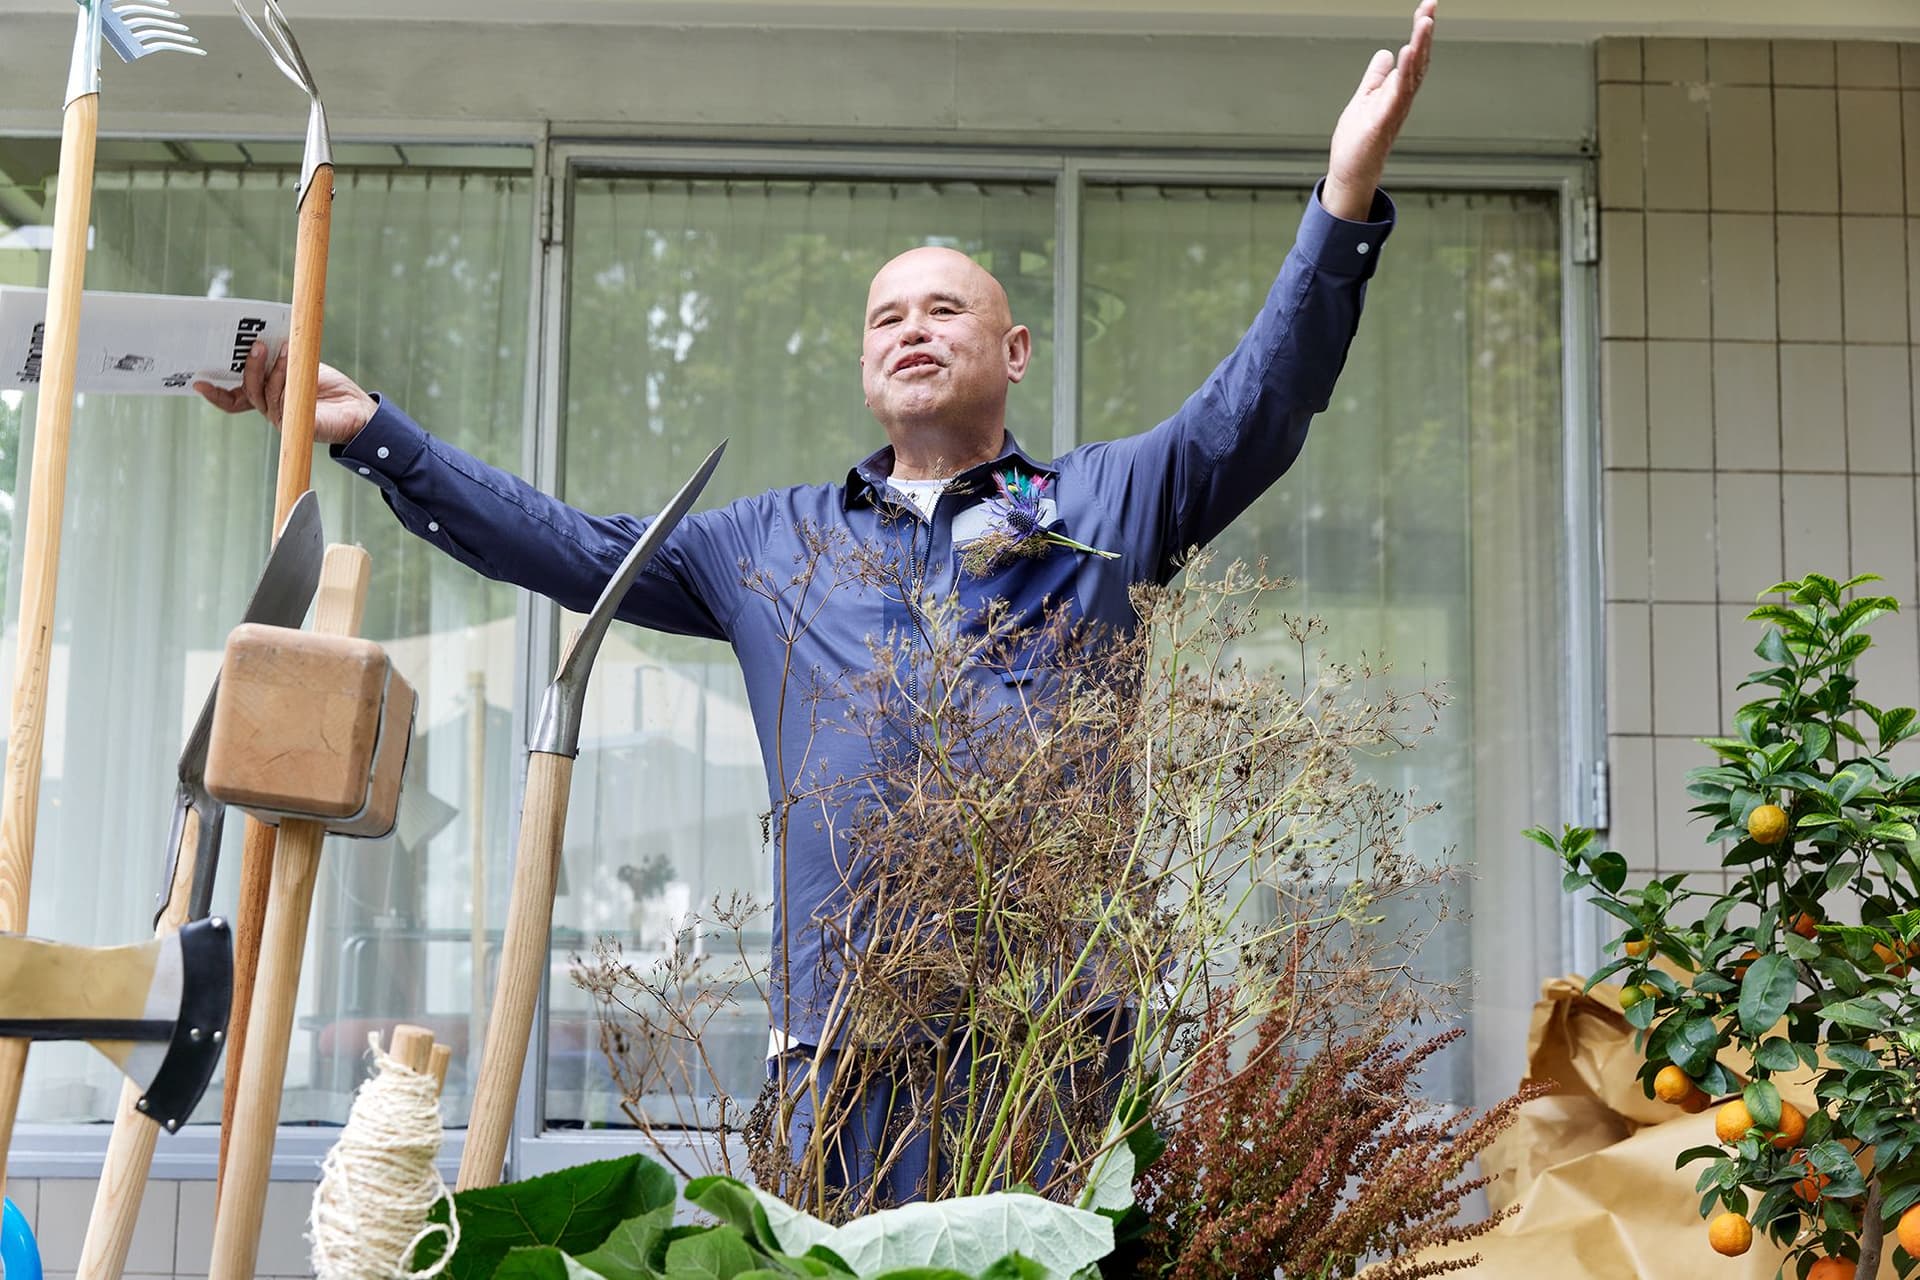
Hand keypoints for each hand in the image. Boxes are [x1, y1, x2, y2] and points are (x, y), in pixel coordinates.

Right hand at [193, 338, 375, 446]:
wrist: (357, 407)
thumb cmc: (326, 386)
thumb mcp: (298, 365)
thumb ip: (278, 357)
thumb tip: (260, 335)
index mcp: (265, 397)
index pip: (234, 400)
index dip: (216, 394)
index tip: (197, 381)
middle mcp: (269, 410)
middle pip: (246, 392)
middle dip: (247, 367)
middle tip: (254, 345)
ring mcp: (282, 419)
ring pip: (264, 392)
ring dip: (270, 367)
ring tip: (278, 346)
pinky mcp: (296, 424)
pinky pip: (283, 399)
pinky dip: (284, 376)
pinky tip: (289, 359)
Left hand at [1323, 0, 1435, 221]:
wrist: (1350, 173)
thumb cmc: (1358, 141)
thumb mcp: (1365, 98)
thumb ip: (1376, 77)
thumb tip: (1385, 53)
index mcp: (1397, 91)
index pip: (1413, 56)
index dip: (1420, 32)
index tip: (1427, 7)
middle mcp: (1401, 99)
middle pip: (1417, 61)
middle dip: (1424, 33)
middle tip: (1430, 7)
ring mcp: (1393, 110)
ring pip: (1411, 75)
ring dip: (1418, 48)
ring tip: (1424, 23)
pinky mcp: (1382, 122)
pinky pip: (1396, 95)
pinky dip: (1401, 74)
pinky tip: (1403, 54)